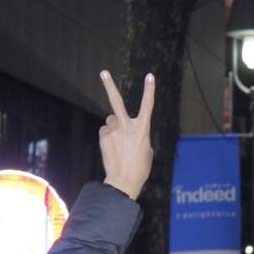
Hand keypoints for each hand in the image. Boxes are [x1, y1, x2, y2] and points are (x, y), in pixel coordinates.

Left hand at [99, 70, 154, 199]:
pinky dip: (108, 136)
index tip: (150, 76)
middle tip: (103, 72)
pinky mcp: (104, 138)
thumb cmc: (140, 167)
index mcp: (143, 129)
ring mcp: (114, 132)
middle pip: (116, 101)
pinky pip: (105, 131)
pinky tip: (112, 147)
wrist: (124, 181)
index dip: (149, 90)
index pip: (148, 105)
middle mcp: (128, 127)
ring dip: (114, 126)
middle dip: (109, 85)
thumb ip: (137, 134)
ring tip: (119, 142)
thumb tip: (124, 129)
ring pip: (111, 120)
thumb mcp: (146, 149)